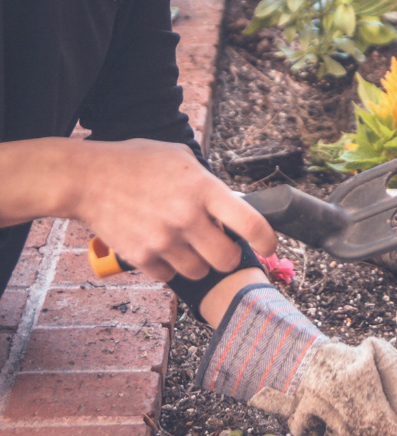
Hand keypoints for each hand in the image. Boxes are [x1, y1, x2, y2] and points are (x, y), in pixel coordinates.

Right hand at [67, 138, 275, 281]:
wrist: (89, 178)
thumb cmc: (136, 162)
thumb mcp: (180, 158)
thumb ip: (207, 182)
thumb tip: (229, 204)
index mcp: (203, 189)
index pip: (250, 223)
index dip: (267, 240)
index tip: (269, 245)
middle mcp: (187, 218)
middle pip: (227, 260)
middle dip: (227, 255)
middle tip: (220, 246)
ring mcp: (164, 240)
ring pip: (199, 272)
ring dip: (198, 263)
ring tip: (185, 244)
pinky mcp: (142, 257)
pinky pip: (169, 277)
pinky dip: (169, 268)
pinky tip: (161, 247)